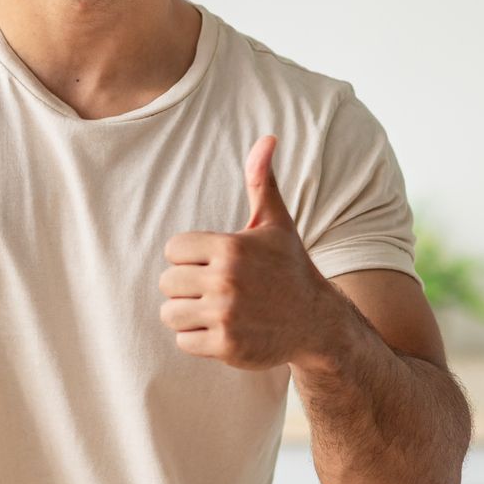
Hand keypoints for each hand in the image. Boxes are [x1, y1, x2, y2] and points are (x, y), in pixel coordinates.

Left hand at [159, 135, 336, 370]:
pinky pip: (183, 341)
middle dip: (187, 286)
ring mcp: (226, 315)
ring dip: (188, 314)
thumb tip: (267, 138)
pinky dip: (198, 339)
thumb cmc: (289, 268)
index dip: (189, 257)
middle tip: (216, 289)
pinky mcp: (226, 346)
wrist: (316, 322)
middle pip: (168, 282)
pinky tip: (222, 330)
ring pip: (170, 313)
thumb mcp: (276, 224)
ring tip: (216, 309)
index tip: (213, 263)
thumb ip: (261, 181)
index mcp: (231, 247)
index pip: (173, 250)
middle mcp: (226, 281)